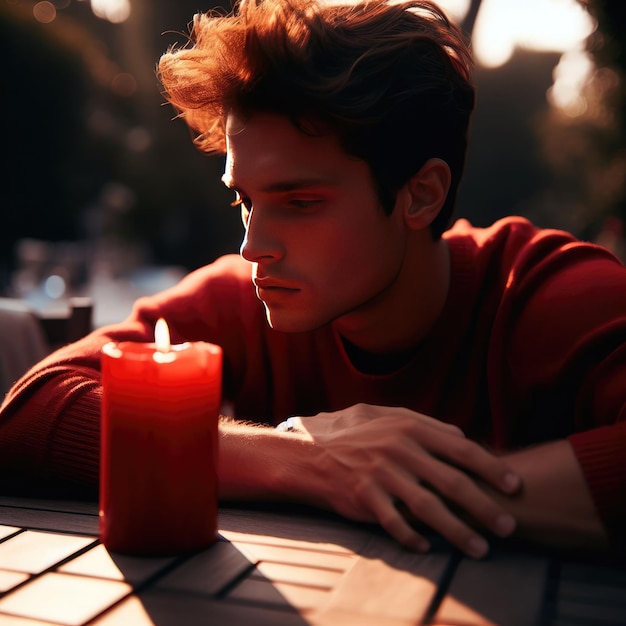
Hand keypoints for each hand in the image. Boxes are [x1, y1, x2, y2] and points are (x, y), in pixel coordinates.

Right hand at [287, 404, 520, 557]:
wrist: (313, 452)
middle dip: (484, 506)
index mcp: (410, 428)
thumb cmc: (357, 434)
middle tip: (507, 527)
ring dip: (458, 531)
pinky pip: (394, 523)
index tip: (514, 487)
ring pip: (428, 507)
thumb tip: (462, 436)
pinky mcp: (365, 497)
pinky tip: (429, 547)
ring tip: (479, 549)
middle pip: (452, 482)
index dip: (492, 468)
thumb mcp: (389, 416)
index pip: (461, 449)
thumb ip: (426, 423)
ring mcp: (381, 475)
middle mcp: (399, 450)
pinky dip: (413, 537)